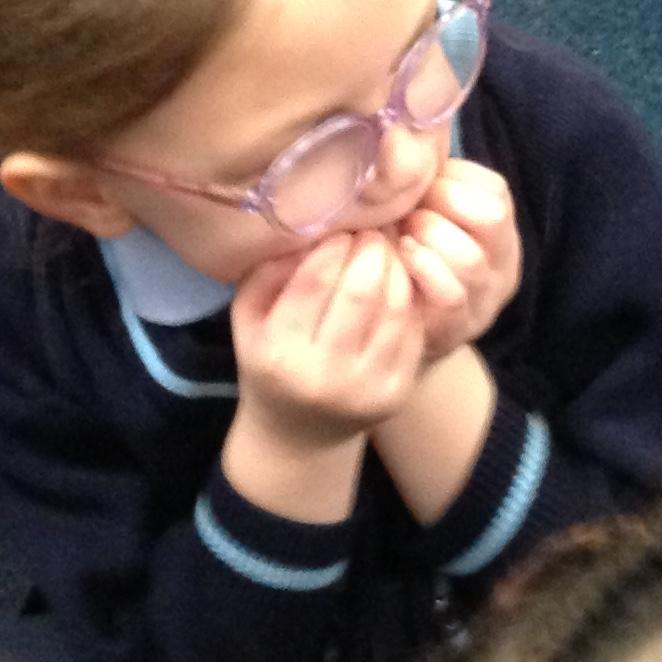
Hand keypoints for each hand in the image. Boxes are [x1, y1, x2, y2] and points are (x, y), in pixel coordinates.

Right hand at [230, 232, 425, 452]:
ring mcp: (365, 389)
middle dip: (372, 248)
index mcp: (278, 353)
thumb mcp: (248, 318)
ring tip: (390, 248)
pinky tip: (400, 280)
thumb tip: (309, 230)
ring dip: (398, 266)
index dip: (335, 243)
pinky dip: (410, 297)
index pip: (315, 282)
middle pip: (362, 291)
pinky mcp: (397, 393)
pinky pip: (413, 329)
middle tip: (373, 230)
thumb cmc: (269, 361)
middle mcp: (322, 376)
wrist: (299, 435)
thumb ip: (267, 272)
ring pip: (396, 307)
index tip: (342, 226)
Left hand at [394, 161, 521, 361]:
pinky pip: (451, 294)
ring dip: (428, 239)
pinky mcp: (461, 327)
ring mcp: (487, 298)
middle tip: (409, 213)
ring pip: (470, 258)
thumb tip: (398, 136)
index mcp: (502, 229)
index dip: (450, 182)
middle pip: (492, 217)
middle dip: (441, 207)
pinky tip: (400, 259)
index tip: (417, 190)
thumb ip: (426, 182)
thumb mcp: (427, 214)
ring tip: (402, 237)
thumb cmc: (409, 256)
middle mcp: (504, 262)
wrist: (399, 328)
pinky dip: (422, 269)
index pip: (495, 191)